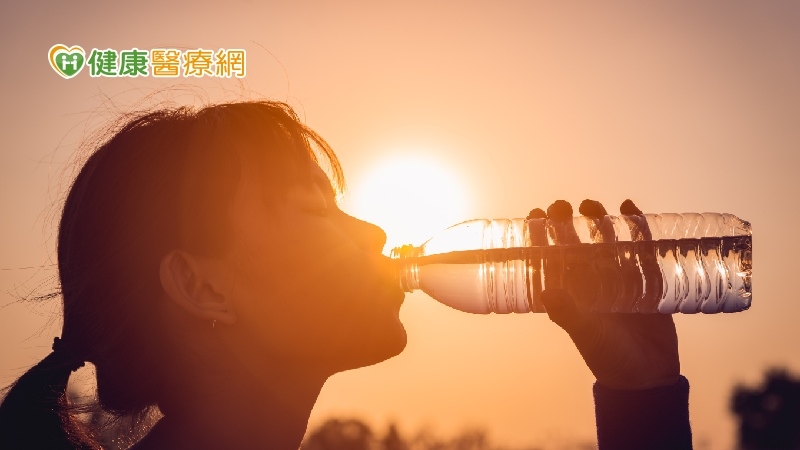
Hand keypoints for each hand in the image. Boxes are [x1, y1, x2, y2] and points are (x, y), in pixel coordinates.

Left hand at [533, 199, 679, 389]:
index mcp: (570, 292)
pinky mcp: (646, 277)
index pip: (549, 257)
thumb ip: (569, 314)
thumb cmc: (609, 357)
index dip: (539, 235)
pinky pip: (640, 246)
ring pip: (604, 239)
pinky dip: (636, 225)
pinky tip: (629, 207)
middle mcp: (590, 281)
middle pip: (575, 242)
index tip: (534, 214)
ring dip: (597, 219)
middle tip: (561, 205)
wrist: (648, 374)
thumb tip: (546, 291)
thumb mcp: (586, 334)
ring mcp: (618, 277)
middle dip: (566, 221)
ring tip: (590, 205)